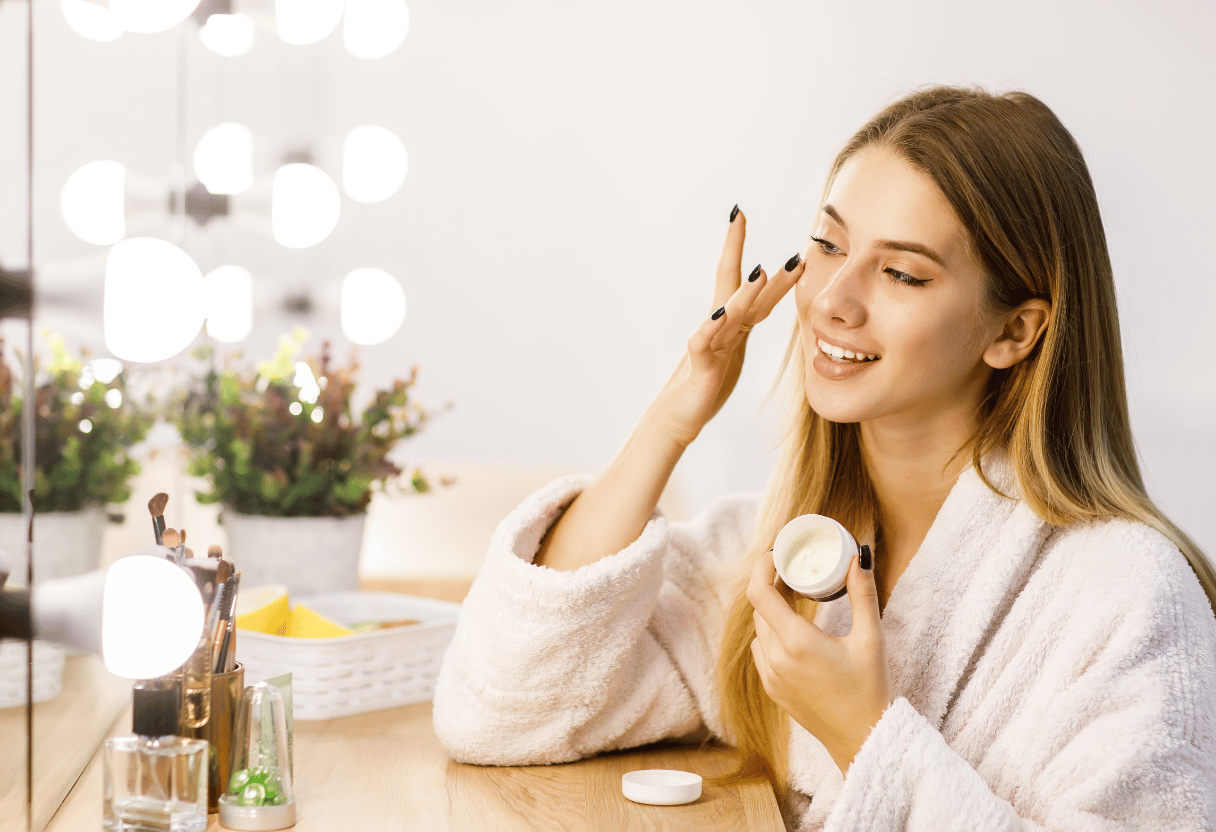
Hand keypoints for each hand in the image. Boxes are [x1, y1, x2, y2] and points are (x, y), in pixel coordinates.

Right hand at [650, 209, 803, 446]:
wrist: (676, 417)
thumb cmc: (705, 387)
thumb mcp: (732, 354)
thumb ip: (740, 328)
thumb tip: (755, 306)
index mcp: (731, 325)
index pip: (746, 284)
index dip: (761, 253)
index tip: (751, 221)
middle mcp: (719, 328)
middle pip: (735, 286)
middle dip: (736, 249)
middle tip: (739, 215)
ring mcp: (709, 346)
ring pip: (728, 315)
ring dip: (745, 293)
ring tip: (760, 271)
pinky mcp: (702, 368)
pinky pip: (704, 345)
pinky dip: (711, 329)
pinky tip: (720, 315)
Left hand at [748, 547, 892, 773]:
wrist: (862, 739)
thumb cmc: (869, 689)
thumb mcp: (870, 638)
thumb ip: (862, 594)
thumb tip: (859, 557)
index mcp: (796, 642)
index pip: (759, 593)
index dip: (762, 568)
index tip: (777, 555)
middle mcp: (775, 658)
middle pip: (759, 608)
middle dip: (773, 586)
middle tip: (794, 572)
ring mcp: (770, 676)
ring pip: (760, 629)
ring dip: (772, 610)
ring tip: (796, 598)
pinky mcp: (772, 689)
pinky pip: (762, 650)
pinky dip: (772, 633)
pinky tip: (794, 630)